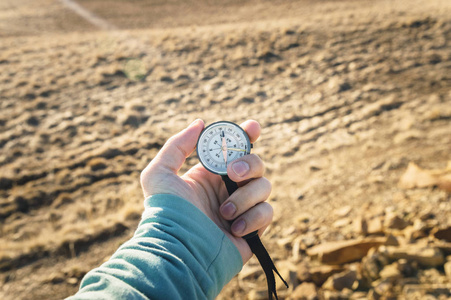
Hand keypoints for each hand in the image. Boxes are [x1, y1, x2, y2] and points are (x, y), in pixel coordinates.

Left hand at [140, 119, 272, 262]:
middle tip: (233, 174)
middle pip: (256, 164)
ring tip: (223, 213)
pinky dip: (253, 218)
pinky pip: (267, 212)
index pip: (235, 150)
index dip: (247, 136)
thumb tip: (200, 124)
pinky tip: (234, 229)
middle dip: (249, 164)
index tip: (253, 127)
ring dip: (244, 198)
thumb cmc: (165, 213)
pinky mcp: (252, 230)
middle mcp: (228, 190)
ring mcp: (242, 209)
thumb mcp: (159, 174)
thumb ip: (177, 145)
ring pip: (264, 187)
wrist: (178, 252)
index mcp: (210, 175)